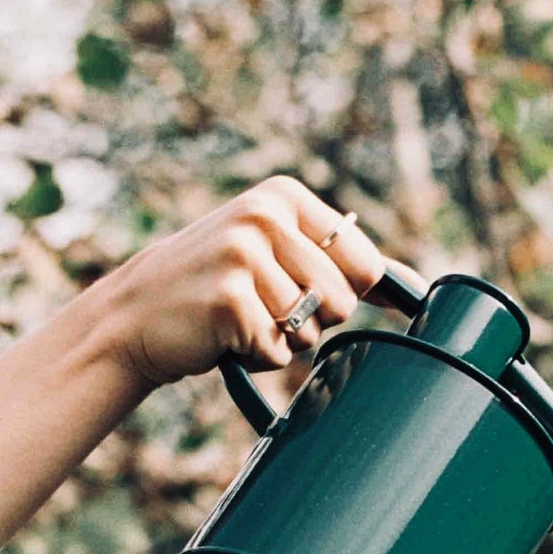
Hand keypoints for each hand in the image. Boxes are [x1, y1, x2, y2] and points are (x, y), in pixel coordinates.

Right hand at [94, 176, 390, 388]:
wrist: (133, 315)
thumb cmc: (216, 288)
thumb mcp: (276, 253)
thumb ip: (340, 262)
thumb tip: (419, 287)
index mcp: (284, 197)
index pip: (365, 264)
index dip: (344, 295)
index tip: (305, 293)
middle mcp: (265, 216)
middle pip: (343, 302)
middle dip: (309, 322)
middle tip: (260, 307)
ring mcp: (243, 254)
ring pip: (310, 331)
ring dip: (279, 341)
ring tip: (238, 318)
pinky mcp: (227, 298)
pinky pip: (276, 352)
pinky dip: (254, 356)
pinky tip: (221, 335)